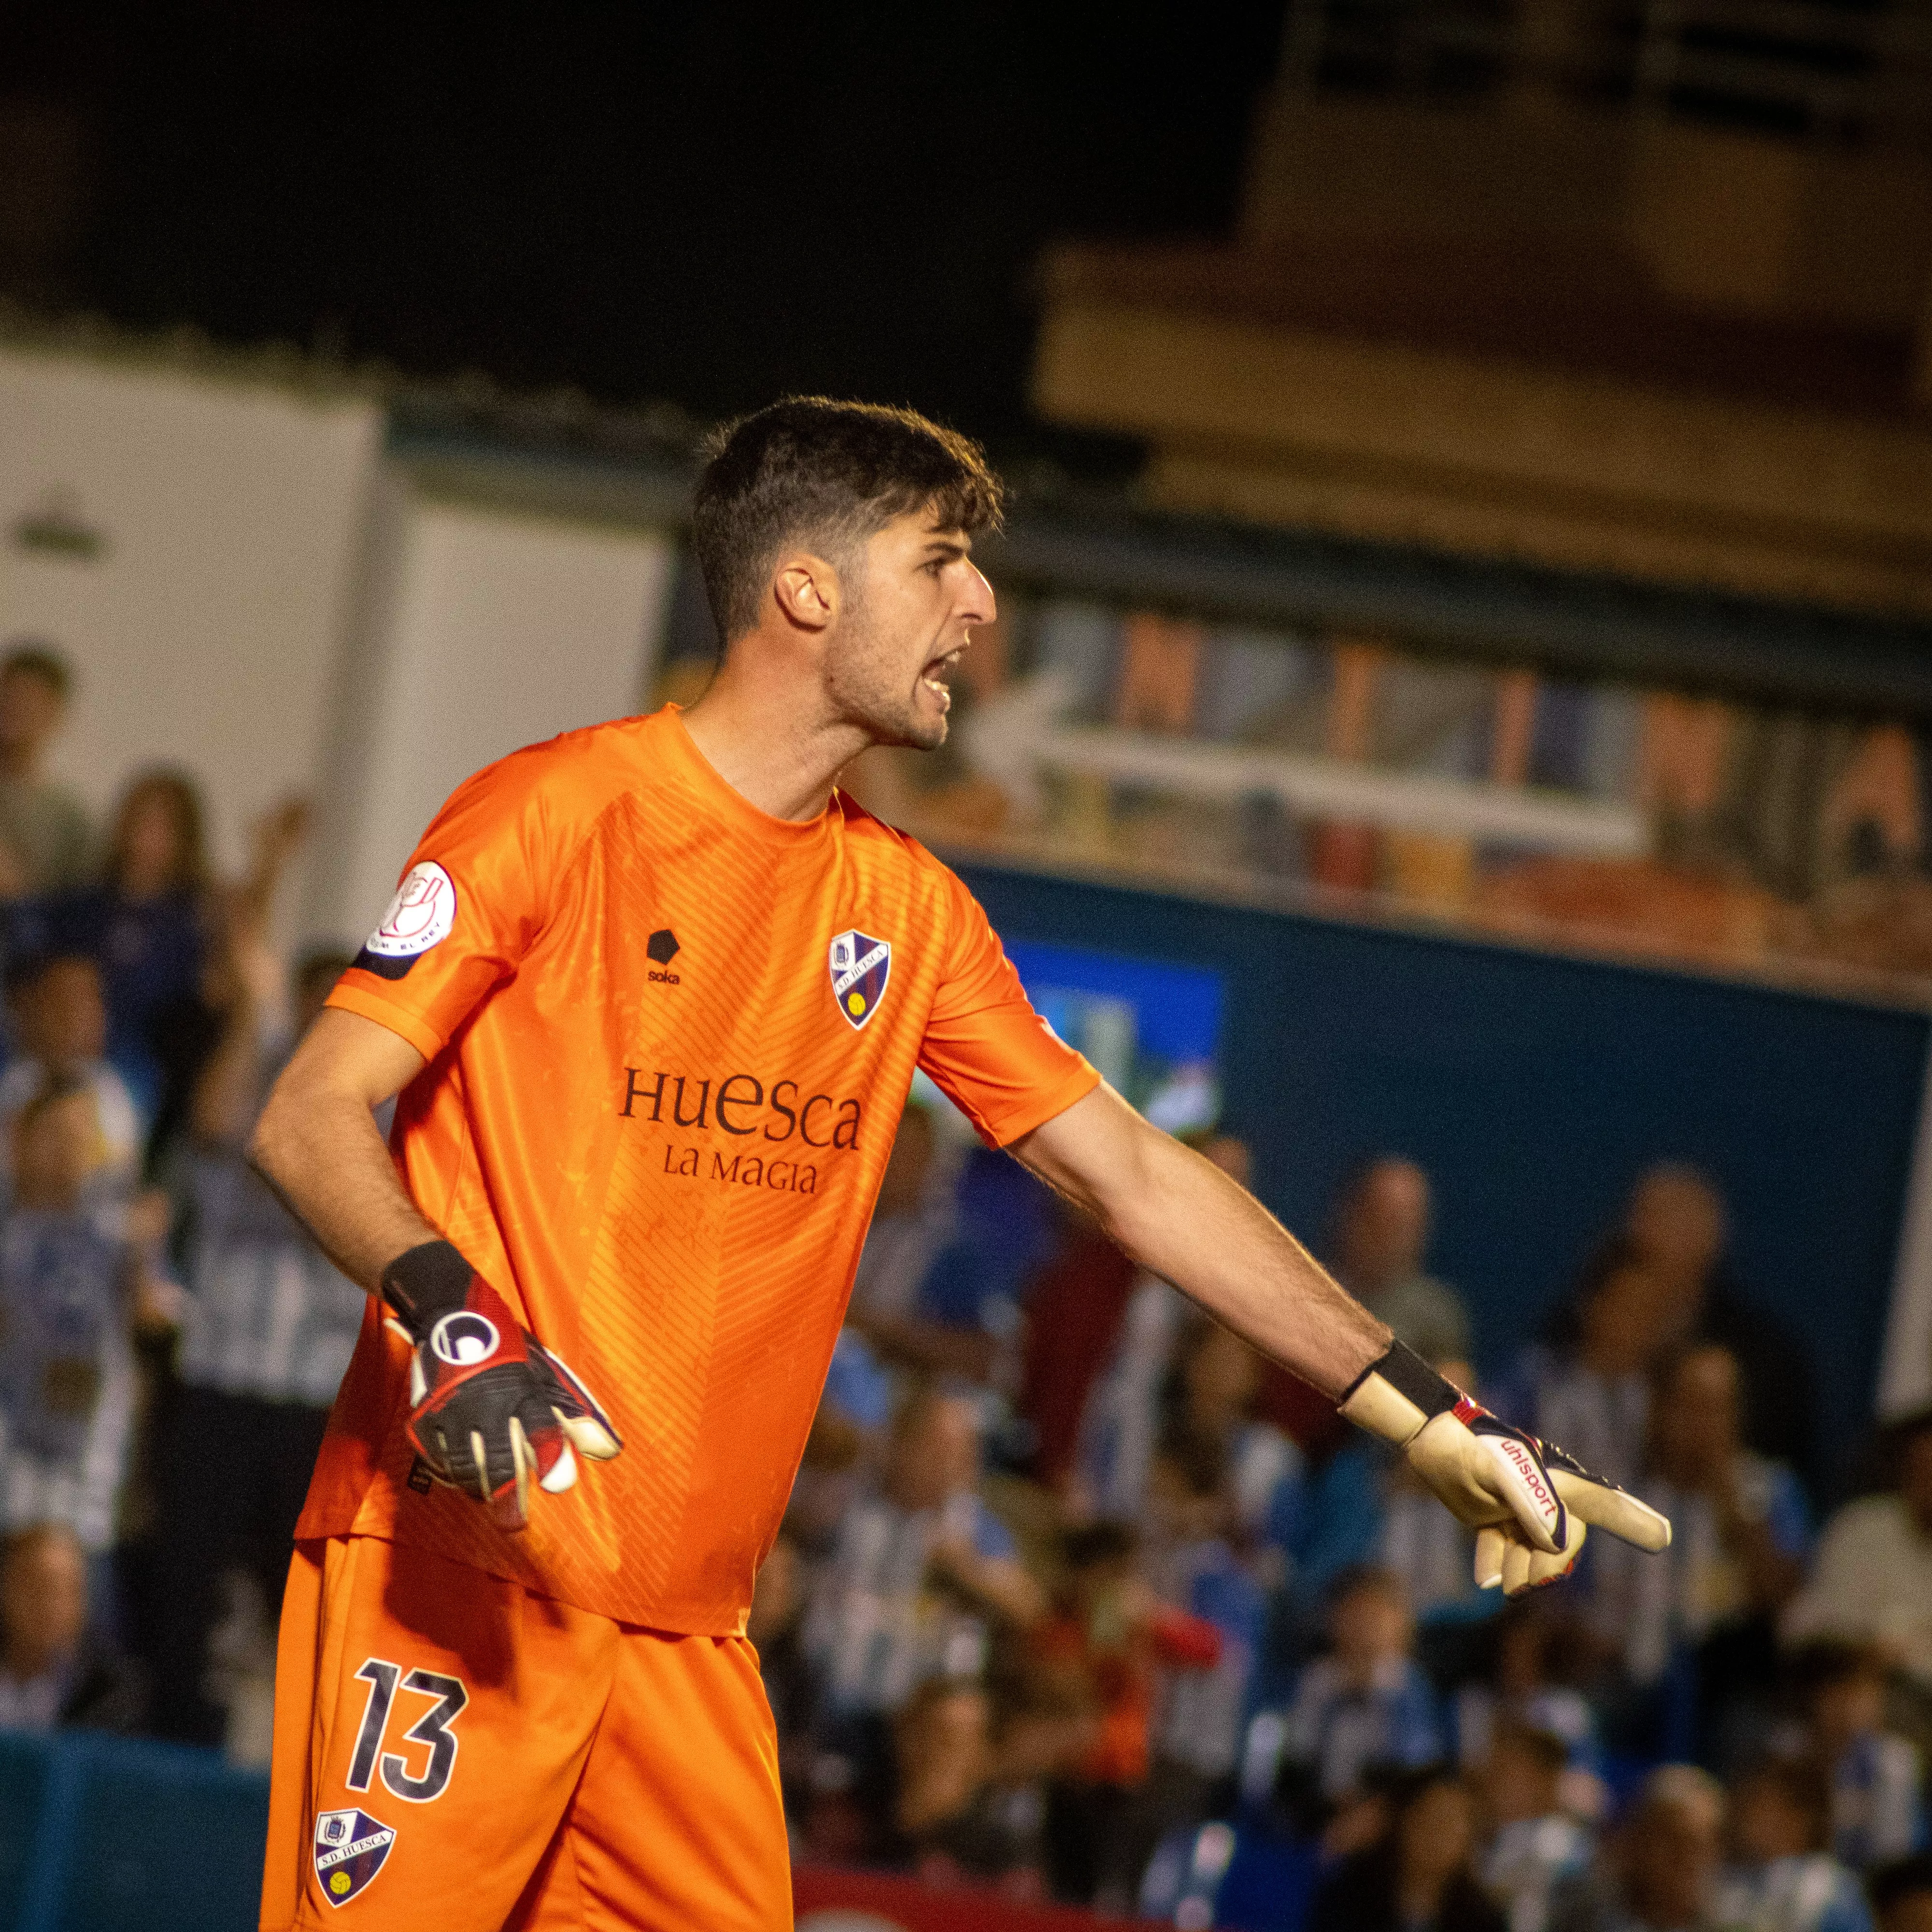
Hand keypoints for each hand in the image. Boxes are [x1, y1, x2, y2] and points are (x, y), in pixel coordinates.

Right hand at [382, 1240, 620, 1530]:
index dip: (550, 1452)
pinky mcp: (425, 1416)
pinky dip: (451, 1474)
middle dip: (509, 1495)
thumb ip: (574, 1413)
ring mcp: (453, 1409)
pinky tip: (464, 1481)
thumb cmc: (510, 1350)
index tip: (557, 1483)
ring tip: (492, 1502)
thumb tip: (608, 1452)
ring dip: (480, 1489)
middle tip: (515, 1524)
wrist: (453, 1315)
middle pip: (498, 1457)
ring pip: (466, 1464)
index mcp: (523, 1386)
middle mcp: (488, 1399)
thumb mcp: (546, 1373)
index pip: (540, 1423)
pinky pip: (438, 1458)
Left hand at [1409, 1400, 1672, 1591]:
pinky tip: (1483, 1578)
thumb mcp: (1496, 1470)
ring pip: (1532, 1553)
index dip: (1635, 1522)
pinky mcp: (1493, 1518)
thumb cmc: (1468, 1448)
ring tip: (1498, 1582)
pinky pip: (1503, 1551)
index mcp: (1558, 1483)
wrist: (1429, 1440)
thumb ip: (1530, 1502)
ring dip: (1519, 1571)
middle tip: (1521, 1585)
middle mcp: (1545, 1498)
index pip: (1605, 1506)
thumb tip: (1557, 1542)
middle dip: (1545, 1567)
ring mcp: (1519, 1510)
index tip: (1664, 1537)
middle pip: (1562, 1546)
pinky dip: (1494, 1565)